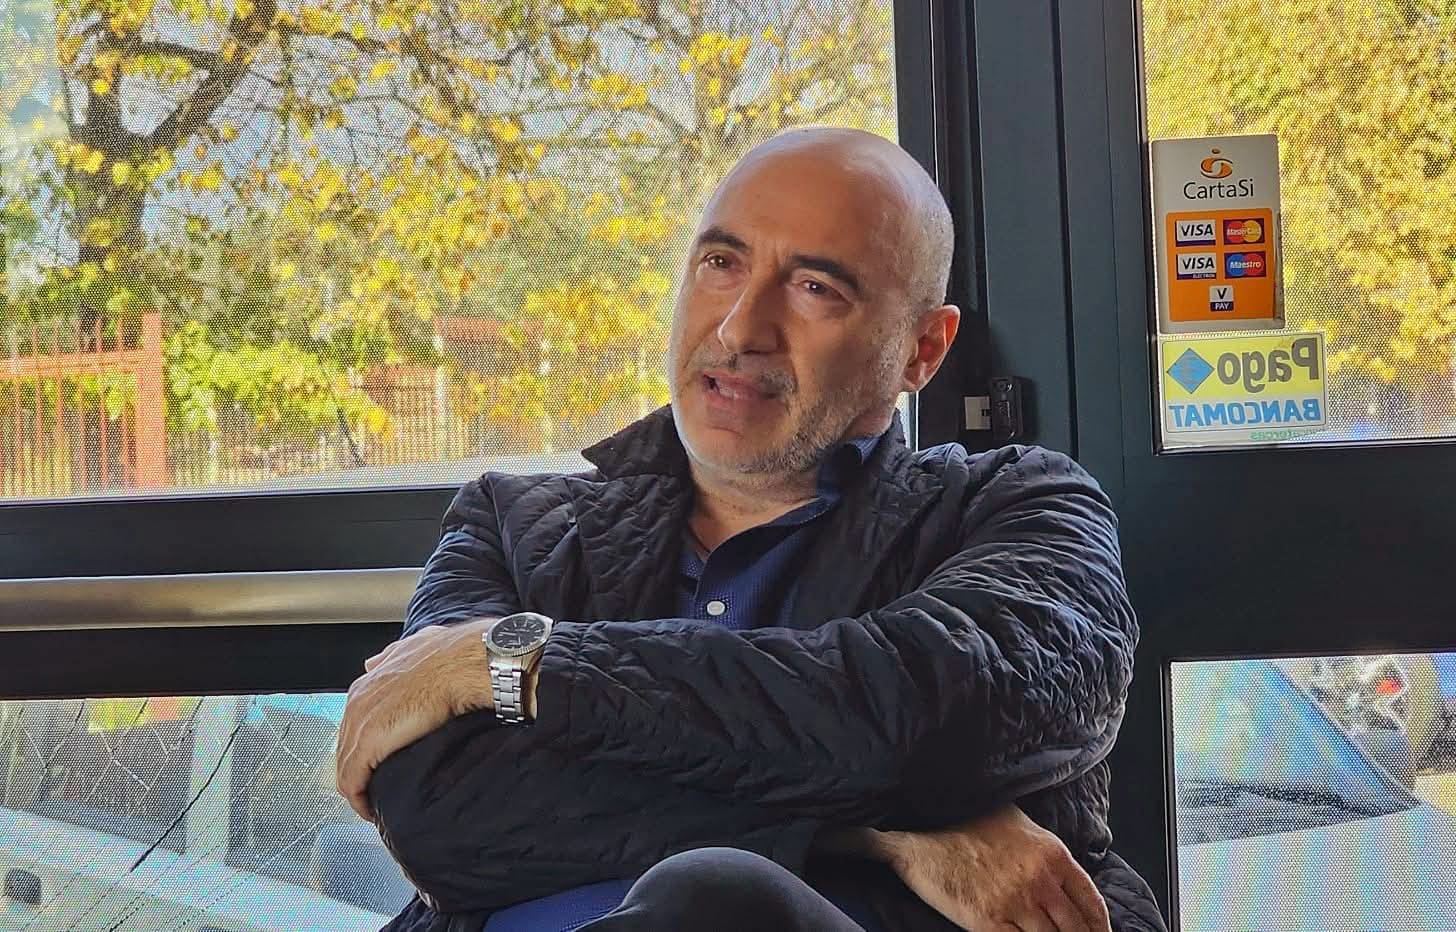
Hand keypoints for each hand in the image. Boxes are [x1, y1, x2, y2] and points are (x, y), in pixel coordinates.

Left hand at [335, 619, 495, 820]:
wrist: (465, 664)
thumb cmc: (453, 657)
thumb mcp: (415, 647)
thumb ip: (392, 657)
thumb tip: (376, 662)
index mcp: (368, 682)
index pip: (353, 722)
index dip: (362, 745)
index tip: (375, 762)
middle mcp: (357, 701)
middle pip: (345, 745)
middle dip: (357, 769)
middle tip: (374, 789)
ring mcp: (360, 723)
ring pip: (345, 766)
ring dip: (358, 788)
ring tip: (374, 805)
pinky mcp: (368, 744)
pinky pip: (352, 781)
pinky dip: (359, 799)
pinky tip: (370, 810)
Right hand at [852, 805, 1110, 931]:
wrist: (922, 834)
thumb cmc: (966, 822)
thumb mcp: (1017, 823)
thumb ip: (1044, 850)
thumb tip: (1060, 874)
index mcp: (1052, 854)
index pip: (1090, 900)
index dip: (1099, 924)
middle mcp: (1040, 881)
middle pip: (1075, 926)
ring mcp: (1015, 905)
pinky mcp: (989, 923)